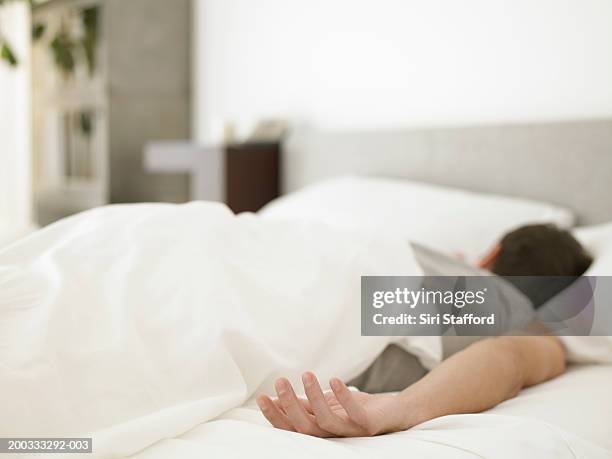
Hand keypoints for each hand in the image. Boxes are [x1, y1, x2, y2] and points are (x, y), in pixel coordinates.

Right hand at [256, 372, 408, 436]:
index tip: (260, 397)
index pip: (291, 426)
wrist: (392, 413)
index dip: (275, 415)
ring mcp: (350, 431)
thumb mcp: (326, 405)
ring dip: (314, 398)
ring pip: (326, 421)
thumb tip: (278, 399)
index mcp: (318, 429)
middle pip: (304, 427)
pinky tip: (333, 380)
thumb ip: (305, 405)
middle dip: (289, 405)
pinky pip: (354, 414)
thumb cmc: (355, 409)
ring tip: (305, 375)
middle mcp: (331, 435)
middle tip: (280, 382)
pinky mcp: (367, 425)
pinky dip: (343, 397)